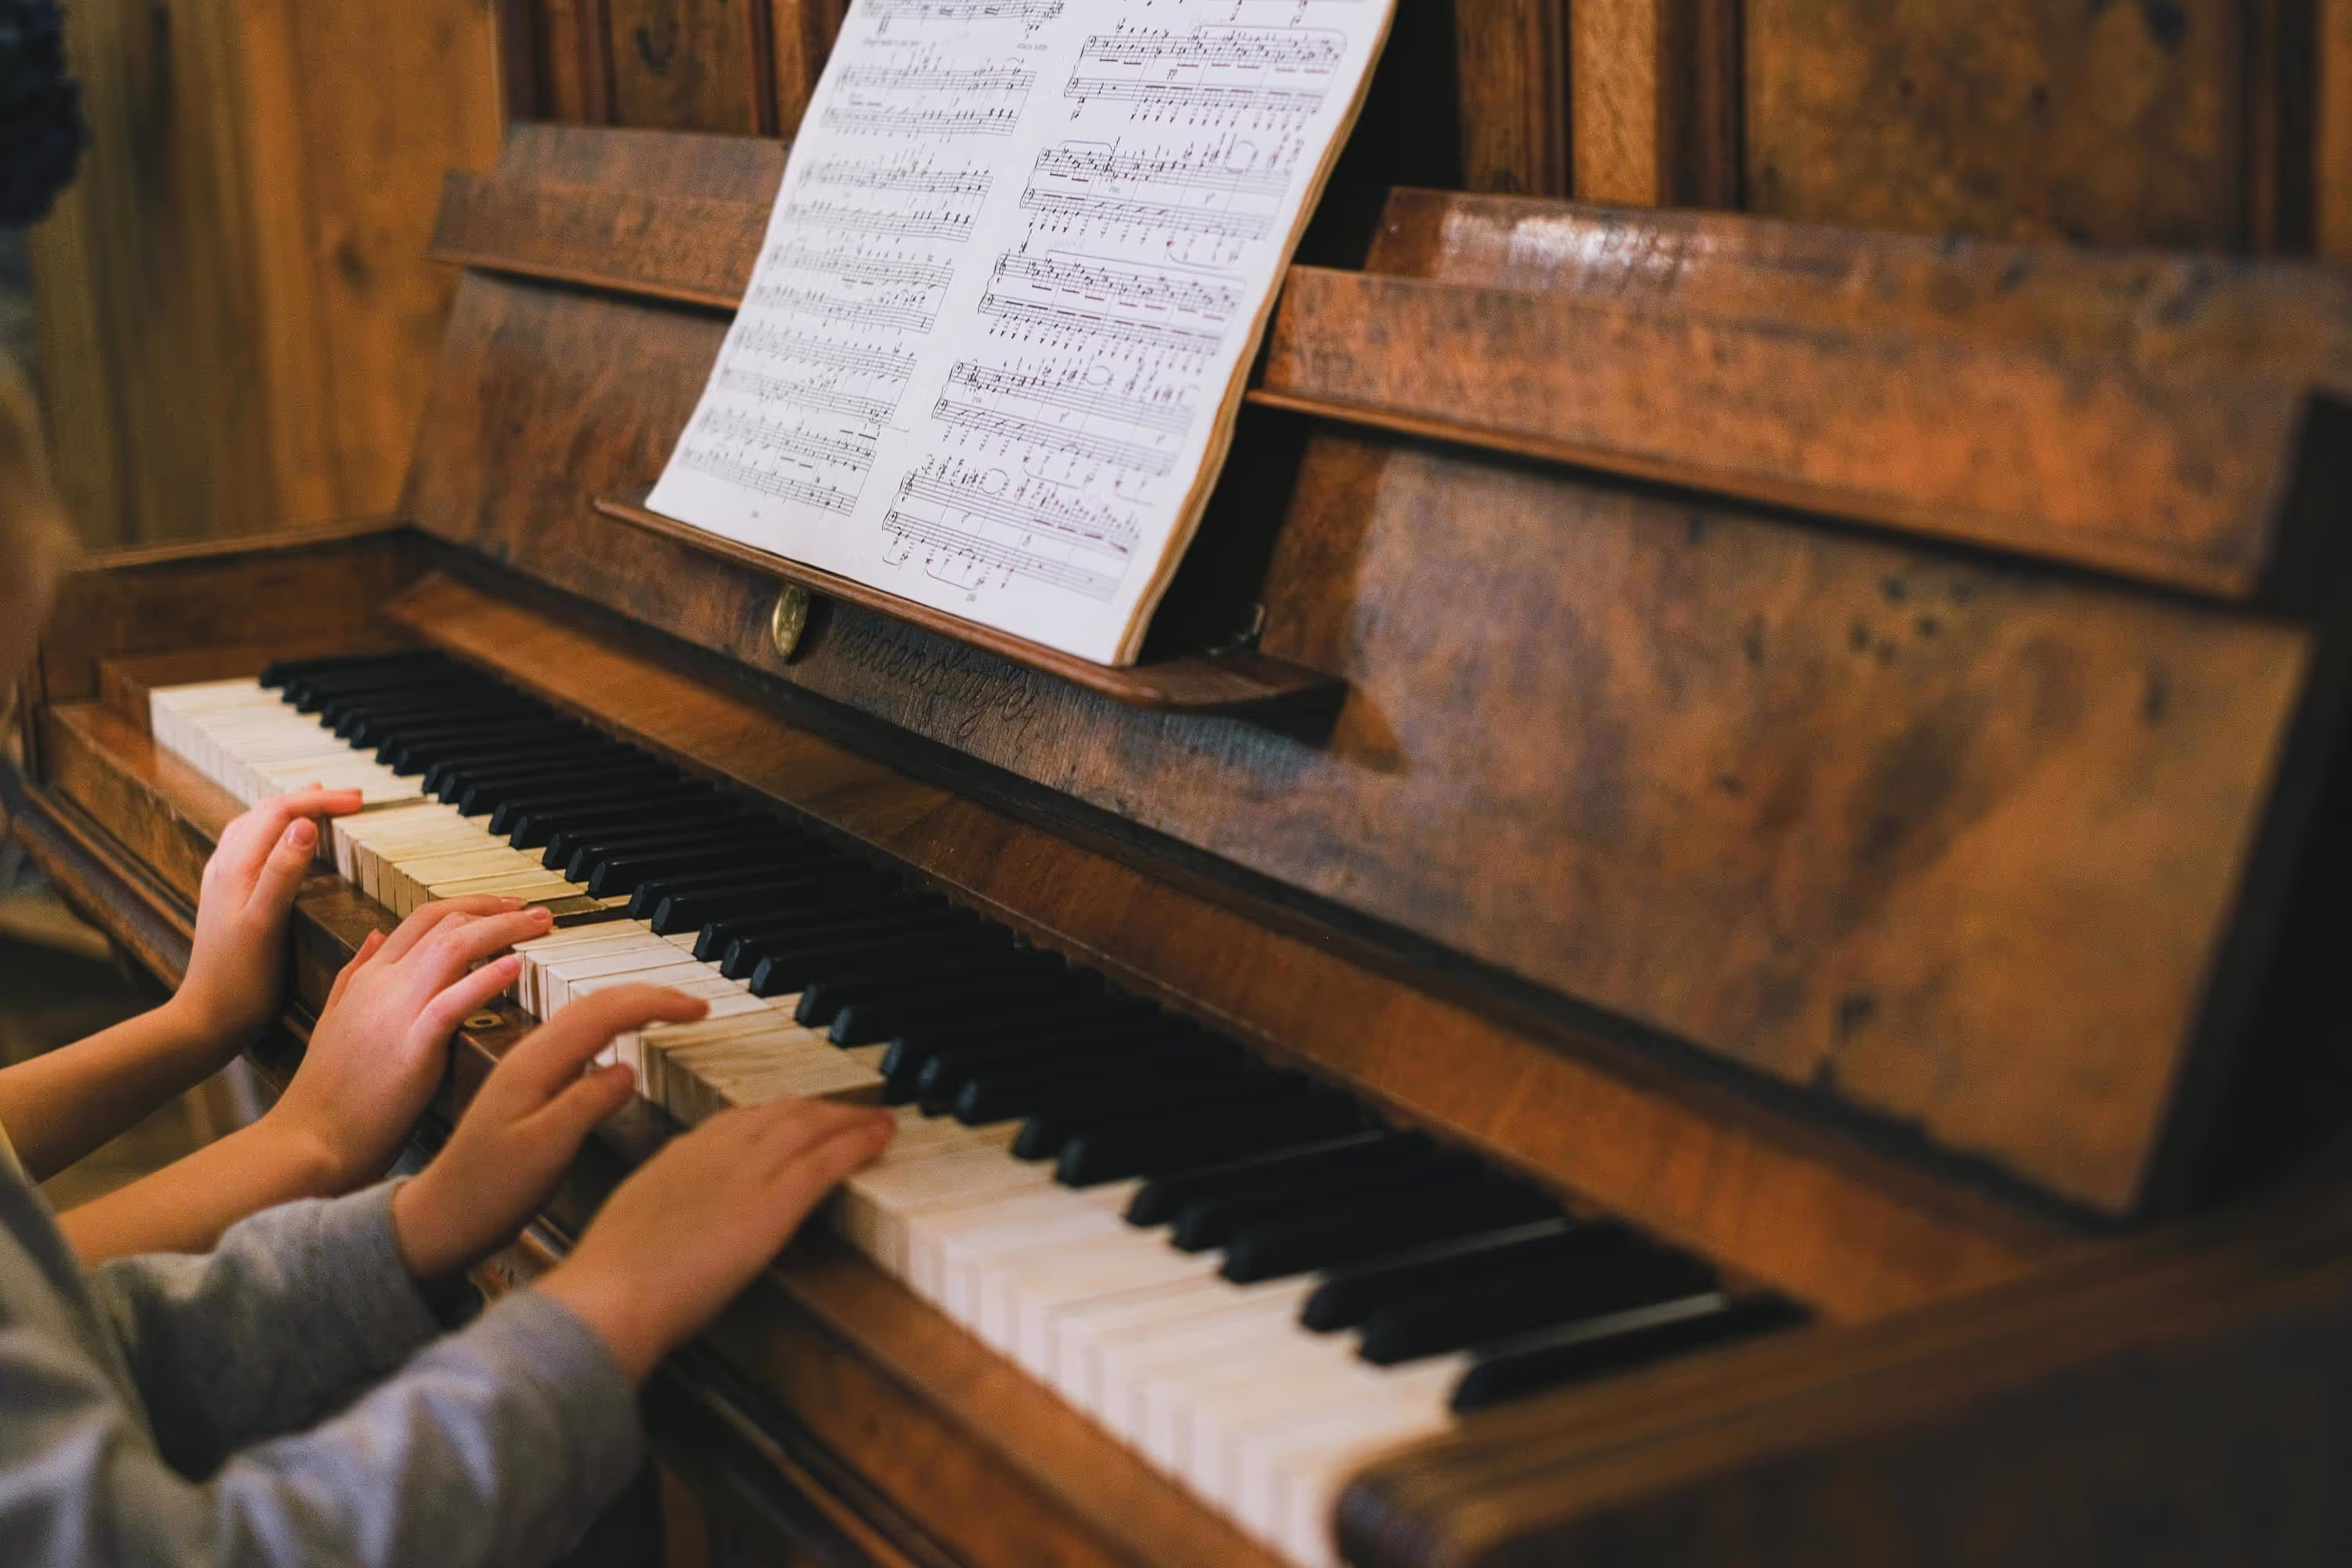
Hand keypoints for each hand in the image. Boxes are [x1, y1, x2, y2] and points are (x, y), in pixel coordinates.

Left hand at [171, 786, 364, 1053]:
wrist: (208, 1018)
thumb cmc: (241, 980)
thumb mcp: (265, 924)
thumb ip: (283, 872)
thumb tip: (305, 825)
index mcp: (236, 867)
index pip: (280, 811)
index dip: (321, 801)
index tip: (360, 802)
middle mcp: (226, 866)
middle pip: (267, 811)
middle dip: (310, 798)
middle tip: (352, 799)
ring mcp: (224, 881)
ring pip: (257, 826)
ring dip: (291, 810)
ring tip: (321, 805)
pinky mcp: (228, 897)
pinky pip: (252, 846)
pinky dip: (277, 832)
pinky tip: (287, 844)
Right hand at [264, 897, 554, 1190]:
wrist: (308, 1141)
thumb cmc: (328, 1092)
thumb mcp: (334, 1019)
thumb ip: (355, 973)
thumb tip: (373, 934)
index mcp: (368, 978)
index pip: (423, 918)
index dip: (470, 905)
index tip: (506, 907)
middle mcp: (382, 985)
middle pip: (444, 923)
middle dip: (495, 910)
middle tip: (537, 913)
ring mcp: (395, 1013)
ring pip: (451, 947)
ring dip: (501, 930)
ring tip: (539, 926)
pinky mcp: (411, 1048)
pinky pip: (451, 1003)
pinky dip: (485, 980)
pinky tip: (515, 967)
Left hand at [392, 985, 711, 1284]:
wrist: (440, 1217)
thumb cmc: (488, 1192)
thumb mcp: (545, 1151)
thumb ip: (587, 1104)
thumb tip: (628, 1070)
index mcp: (535, 1064)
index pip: (604, 1011)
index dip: (656, 1003)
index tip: (697, 1008)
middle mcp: (529, 1056)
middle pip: (594, 1002)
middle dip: (650, 995)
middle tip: (695, 1004)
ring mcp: (527, 1069)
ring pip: (585, 1016)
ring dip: (631, 1006)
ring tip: (670, 1012)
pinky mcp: (528, 1085)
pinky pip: (577, 1039)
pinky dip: (611, 1027)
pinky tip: (622, 1041)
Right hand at [538, 1095, 892, 1382]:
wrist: (610, 1298)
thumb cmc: (611, 1282)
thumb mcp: (633, 1224)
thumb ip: (664, 1210)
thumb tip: (679, 1222)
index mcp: (678, 1156)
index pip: (739, 1121)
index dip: (777, 1116)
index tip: (798, 1116)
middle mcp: (715, 1152)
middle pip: (781, 1113)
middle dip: (820, 1109)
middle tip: (848, 1112)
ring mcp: (746, 1174)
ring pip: (811, 1127)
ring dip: (850, 1119)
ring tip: (878, 1119)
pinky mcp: (772, 1204)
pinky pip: (826, 1161)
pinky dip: (858, 1143)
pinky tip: (881, 1138)